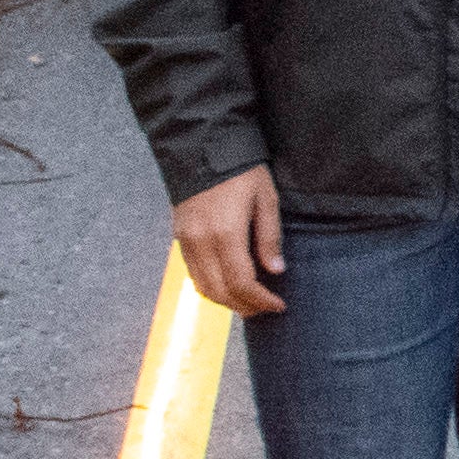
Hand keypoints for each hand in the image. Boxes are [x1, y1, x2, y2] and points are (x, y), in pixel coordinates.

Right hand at [168, 162, 286, 316]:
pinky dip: (211, 288)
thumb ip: (269, 237)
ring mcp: (186, 242)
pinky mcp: (179, 239)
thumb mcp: (266, 198)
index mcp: (225, 233)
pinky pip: (193, 274)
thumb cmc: (242, 171)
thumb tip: (276, 271)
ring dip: (226, 301)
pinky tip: (229, 287)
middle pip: (220, 291)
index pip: (241, 282)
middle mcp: (200, 242)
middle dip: (244, 306)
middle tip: (266, 309)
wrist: (203, 150)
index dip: (260, 300)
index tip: (279, 306)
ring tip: (250, 304)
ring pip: (203, 287)